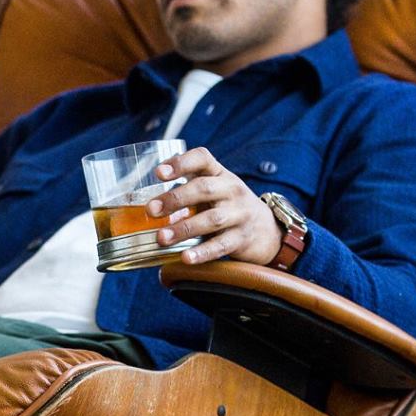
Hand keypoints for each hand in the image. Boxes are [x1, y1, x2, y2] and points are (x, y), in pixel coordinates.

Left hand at [147, 148, 281, 265]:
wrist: (266, 230)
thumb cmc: (229, 206)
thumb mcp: (215, 188)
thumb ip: (188, 185)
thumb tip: (148, 195)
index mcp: (220, 173)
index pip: (202, 159)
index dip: (180, 163)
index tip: (159, 173)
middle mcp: (231, 190)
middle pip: (203, 189)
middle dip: (175, 198)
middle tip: (151, 210)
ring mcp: (239, 214)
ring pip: (211, 219)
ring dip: (184, 228)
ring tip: (161, 237)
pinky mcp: (242, 239)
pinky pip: (221, 245)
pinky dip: (202, 252)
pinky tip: (186, 257)